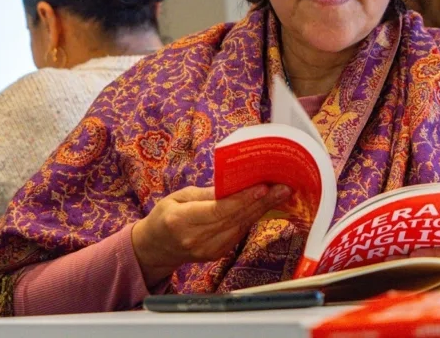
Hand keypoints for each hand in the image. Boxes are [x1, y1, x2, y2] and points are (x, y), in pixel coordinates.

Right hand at [131, 184, 291, 286]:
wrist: (156, 247)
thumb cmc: (166, 216)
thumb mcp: (178, 197)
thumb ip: (206, 194)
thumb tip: (233, 185)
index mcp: (181, 221)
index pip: (218, 210)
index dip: (242, 199)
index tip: (262, 188)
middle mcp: (196, 239)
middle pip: (234, 218)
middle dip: (261, 202)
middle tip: (283, 187)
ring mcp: (208, 250)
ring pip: (240, 226)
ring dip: (262, 209)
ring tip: (280, 193)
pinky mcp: (218, 254)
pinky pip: (239, 232)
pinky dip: (252, 217)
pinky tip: (265, 205)